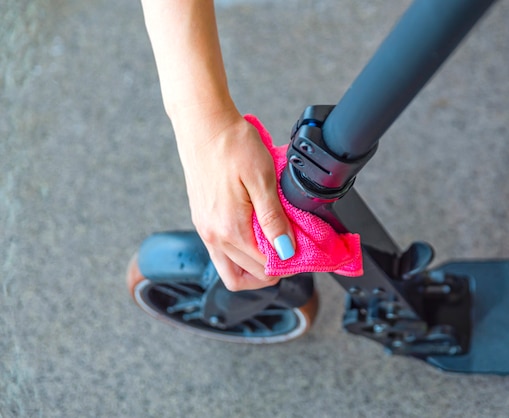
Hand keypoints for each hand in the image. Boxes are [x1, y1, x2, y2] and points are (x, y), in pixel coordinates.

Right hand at [174, 109, 294, 290]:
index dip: (287, 264)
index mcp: (230, 229)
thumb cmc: (233, 145)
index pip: (263, 268)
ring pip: (230, 270)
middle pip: (246, 276)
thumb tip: (285, 251)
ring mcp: (204, 229)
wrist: (203, 124)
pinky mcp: (201, 220)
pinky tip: (256, 235)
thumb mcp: (262, 179)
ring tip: (274, 250)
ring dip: (253, 269)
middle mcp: (213, 236)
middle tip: (292, 253)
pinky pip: (221, 253)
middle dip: (272, 271)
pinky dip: (240, 254)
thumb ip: (273, 219)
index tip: (302, 252)